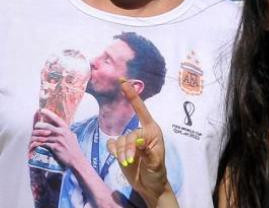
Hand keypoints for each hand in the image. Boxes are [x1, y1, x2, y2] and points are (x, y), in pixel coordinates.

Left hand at [29, 108, 86, 168]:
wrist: (76, 160)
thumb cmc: (74, 149)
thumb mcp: (72, 136)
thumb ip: (66, 131)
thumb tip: (63, 127)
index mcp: (66, 129)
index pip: (56, 118)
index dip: (48, 113)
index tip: (42, 110)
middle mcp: (62, 133)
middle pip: (47, 126)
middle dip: (39, 125)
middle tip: (35, 125)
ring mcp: (58, 140)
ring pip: (44, 135)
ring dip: (37, 135)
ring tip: (33, 135)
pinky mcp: (55, 147)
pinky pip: (44, 143)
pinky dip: (39, 143)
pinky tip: (35, 143)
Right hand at [108, 79, 172, 205]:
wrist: (149, 186)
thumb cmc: (157, 172)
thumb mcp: (156, 163)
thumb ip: (147, 151)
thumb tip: (137, 140)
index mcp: (152, 131)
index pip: (141, 110)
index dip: (131, 95)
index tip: (123, 81)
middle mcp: (140, 133)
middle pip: (127, 133)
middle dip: (127, 148)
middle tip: (130, 161)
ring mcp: (129, 141)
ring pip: (119, 140)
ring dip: (121, 153)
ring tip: (128, 163)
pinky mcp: (120, 150)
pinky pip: (112, 145)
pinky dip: (114, 151)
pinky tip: (119, 158)